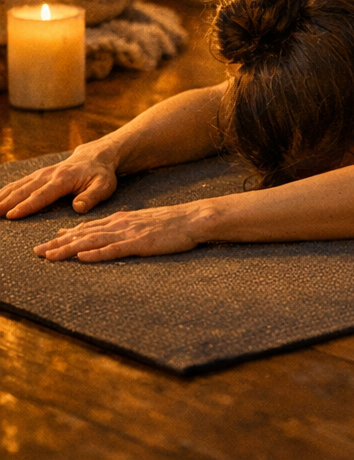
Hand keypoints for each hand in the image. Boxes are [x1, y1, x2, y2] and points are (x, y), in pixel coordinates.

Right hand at [0, 148, 118, 219]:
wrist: (97, 156)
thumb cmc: (101, 174)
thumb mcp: (104, 185)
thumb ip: (92, 197)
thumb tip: (78, 207)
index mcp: (64, 179)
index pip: (43, 194)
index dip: (27, 205)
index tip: (12, 215)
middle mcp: (49, 175)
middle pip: (24, 190)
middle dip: (6, 203)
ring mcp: (41, 174)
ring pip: (18, 186)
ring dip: (2, 197)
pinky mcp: (38, 175)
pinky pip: (18, 183)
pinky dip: (5, 191)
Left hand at [33, 203, 205, 261]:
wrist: (194, 218)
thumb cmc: (173, 223)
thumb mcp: (145, 222)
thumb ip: (126, 227)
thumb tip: (110, 232)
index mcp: (123, 220)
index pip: (89, 227)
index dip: (67, 235)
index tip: (48, 242)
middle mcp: (121, 224)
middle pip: (84, 234)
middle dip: (58, 243)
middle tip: (37, 252)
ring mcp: (130, 234)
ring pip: (93, 241)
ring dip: (69, 249)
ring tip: (50, 256)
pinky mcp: (140, 244)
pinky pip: (114, 250)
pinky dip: (96, 254)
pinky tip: (82, 257)